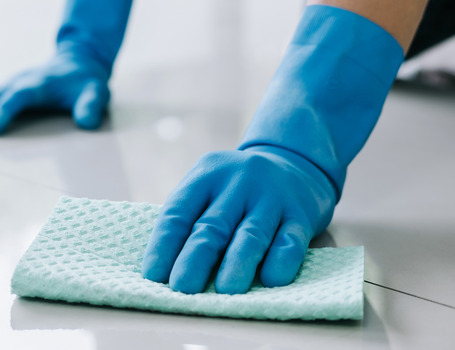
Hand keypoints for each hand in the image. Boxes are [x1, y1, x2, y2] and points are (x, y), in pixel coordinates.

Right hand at [0, 56, 110, 134]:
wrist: (79, 59)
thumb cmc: (86, 81)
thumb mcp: (96, 92)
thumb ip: (91, 105)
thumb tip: (87, 122)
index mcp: (37, 84)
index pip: (17, 98)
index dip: (4, 113)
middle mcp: (17, 83)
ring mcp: (7, 85)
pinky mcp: (2, 90)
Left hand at [141, 147, 334, 293]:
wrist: (295, 163)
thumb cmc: (237, 190)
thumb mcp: (210, 189)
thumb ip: (190, 220)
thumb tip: (165, 273)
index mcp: (206, 175)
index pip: (178, 212)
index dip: (163, 245)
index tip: (153, 277)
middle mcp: (238, 182)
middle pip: (212, 225)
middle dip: (195, 259)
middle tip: (182, 288)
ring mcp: (271, 197)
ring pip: (251, 234)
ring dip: (237, 264)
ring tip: (225, 290)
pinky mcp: (301, 214)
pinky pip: (290, 240)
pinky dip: (281, 260)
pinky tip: (271, 279)